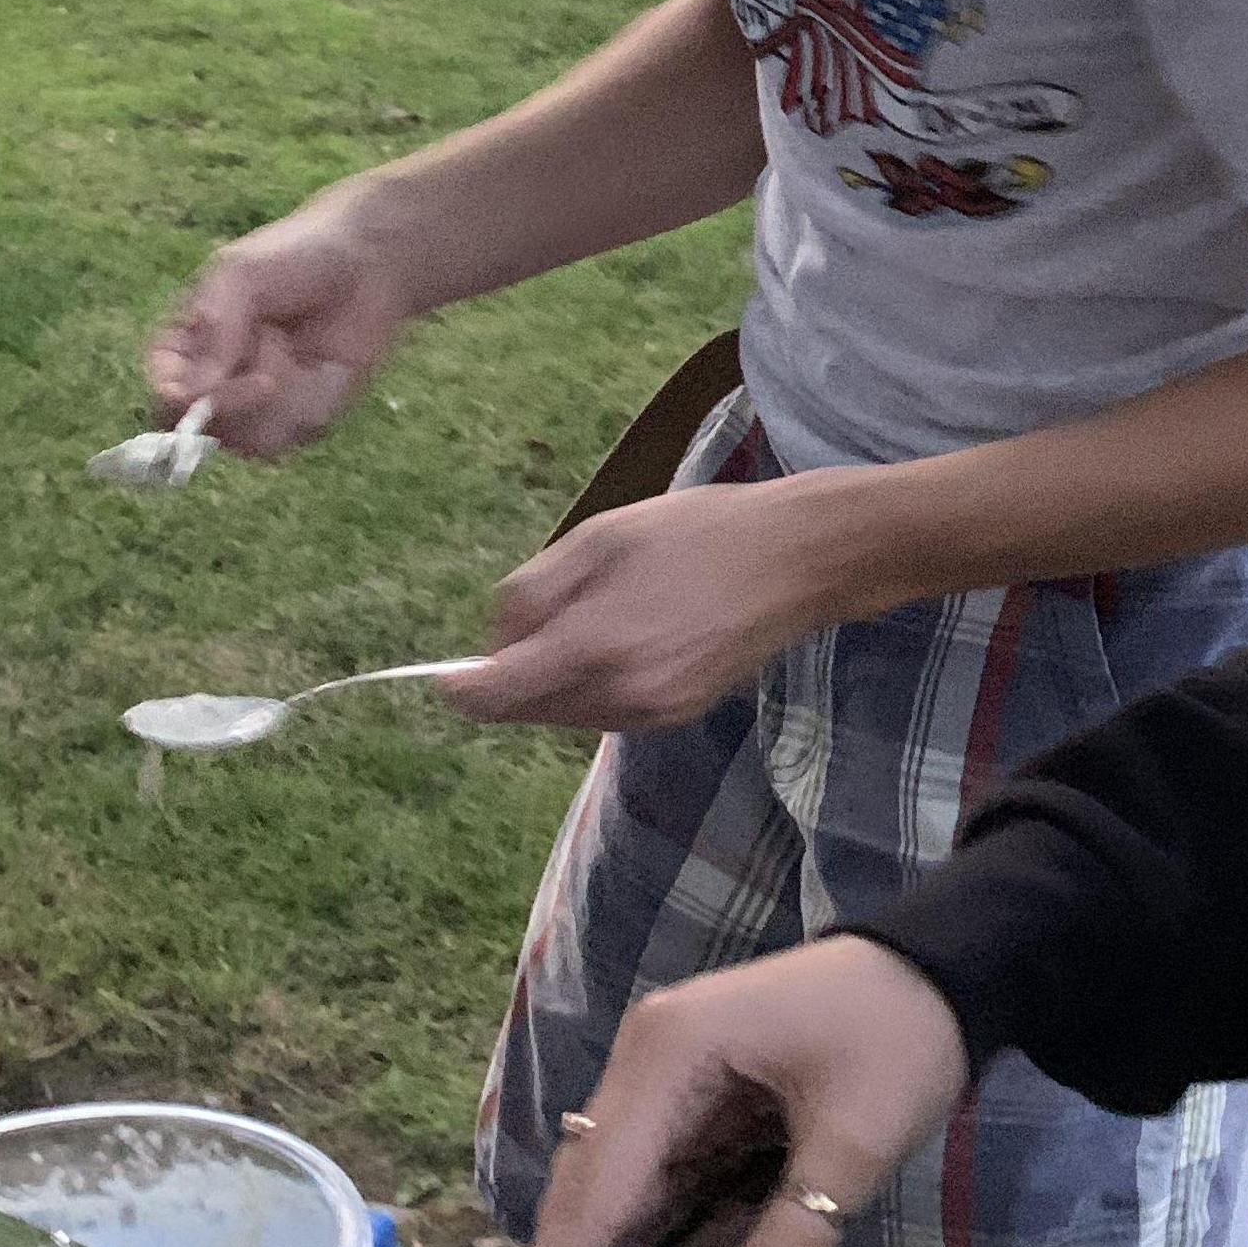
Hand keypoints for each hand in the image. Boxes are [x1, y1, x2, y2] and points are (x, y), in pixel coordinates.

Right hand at [146, 196, 412, 458]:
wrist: (367, 259)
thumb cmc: (293, 257)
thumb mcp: (240, 275)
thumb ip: (214, 327)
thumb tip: (194, 395)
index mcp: (183, 352)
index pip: (163, 398)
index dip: (180, 405)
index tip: (208, 390)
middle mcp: (216, 386)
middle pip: (201, 432)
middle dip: (235, 406)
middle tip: (267, 378)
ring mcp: (261, 405)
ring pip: (250, 441)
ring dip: (277, 399)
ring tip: (293, 348)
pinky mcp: (306, 414)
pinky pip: (299, 433)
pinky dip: (312, 401)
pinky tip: (326, 366)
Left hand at [451, 476, 853, 730]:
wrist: (797, 558)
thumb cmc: (697, 531)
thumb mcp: (601, 536)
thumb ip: (531, 593)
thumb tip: (491, 645)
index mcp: (593, 646)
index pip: (491, 698)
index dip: (459, 687)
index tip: (450, 674)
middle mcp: (618, 696)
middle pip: (524, 710)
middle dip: (515, 674)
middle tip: (549, 614)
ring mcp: (652, 712)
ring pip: (565, 713)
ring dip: (557, 679)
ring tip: (604, 616)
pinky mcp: (678, 715)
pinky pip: (608, 709)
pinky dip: (599, 683)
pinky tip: (637, 635)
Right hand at [483, 939, 969, 1246]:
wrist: (956, 962)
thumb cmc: (907, 1033)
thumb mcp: (853, 1154)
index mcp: (670, 1051)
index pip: (590, 1194)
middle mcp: (646, 1055)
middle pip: (592, 1201)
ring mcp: (664, 1067)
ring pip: (626, 1197)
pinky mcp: (691, 1087)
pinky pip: (663, 1178)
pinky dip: (687, 1226)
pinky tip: (733, 1245)